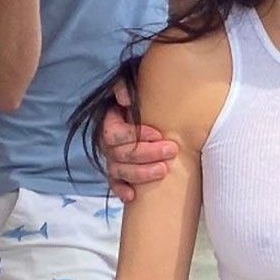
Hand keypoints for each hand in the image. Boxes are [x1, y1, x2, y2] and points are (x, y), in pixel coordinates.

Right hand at [100, 76, 178, 203]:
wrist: (153, 108)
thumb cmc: (144, 96)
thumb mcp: (134, 83)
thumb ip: (125, 86)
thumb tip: (125, 100)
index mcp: (109, 122)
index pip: (116, 133)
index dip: (136, 135)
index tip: (159, 133)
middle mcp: (108, 143)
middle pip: (121, 154)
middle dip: (147, 153)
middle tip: (171, 150)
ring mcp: (112, 159)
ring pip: (120, 171)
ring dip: (141, 173)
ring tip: (164, 170)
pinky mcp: (118, 173)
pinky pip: (115, 184)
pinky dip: (122, 191)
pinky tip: (132, 196)